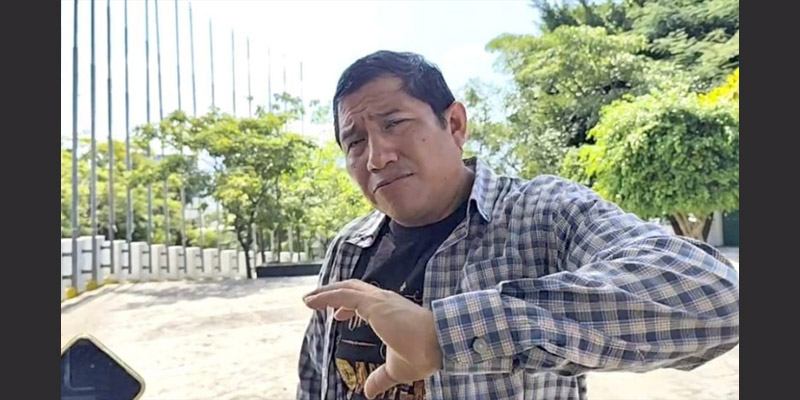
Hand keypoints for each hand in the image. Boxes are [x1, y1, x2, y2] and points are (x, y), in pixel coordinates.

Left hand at [303, 279, 442, 398]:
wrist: (439, 345)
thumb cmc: (423, 354)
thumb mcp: (396, 370)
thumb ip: (380, 378)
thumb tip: (368, 392)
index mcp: (390, 310)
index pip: (364, 299)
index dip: (347, 303)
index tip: (336, 314)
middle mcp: (384, 300)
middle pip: (353, 288)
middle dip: (332, 292)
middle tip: (314, 299)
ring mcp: (379, 300)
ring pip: (346, 289)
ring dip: (325, 292)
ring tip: (307, 299)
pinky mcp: (375, 305)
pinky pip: (345, 296)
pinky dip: (327, 296)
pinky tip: (313, 302)